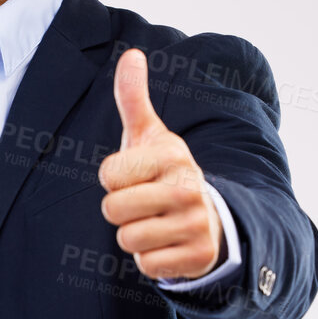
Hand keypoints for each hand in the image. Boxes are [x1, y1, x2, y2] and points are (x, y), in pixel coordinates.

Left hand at [99, 47, 223, 279]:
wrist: (209, 218)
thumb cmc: (165, 174)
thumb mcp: (150, 137)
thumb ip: (133, 99)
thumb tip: (131, 53)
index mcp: (173, 156)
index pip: (108, 175)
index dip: (113, 180)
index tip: (135, 176)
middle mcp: (189, 188)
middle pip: (113, 210)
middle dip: (120, 211)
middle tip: (143, 204)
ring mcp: (197, 224)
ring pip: (128, 239)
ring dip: (134, 236)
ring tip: (155, 223)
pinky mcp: (198, 257)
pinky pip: (147, 265)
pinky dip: (151, 259)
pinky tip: (167, 244)